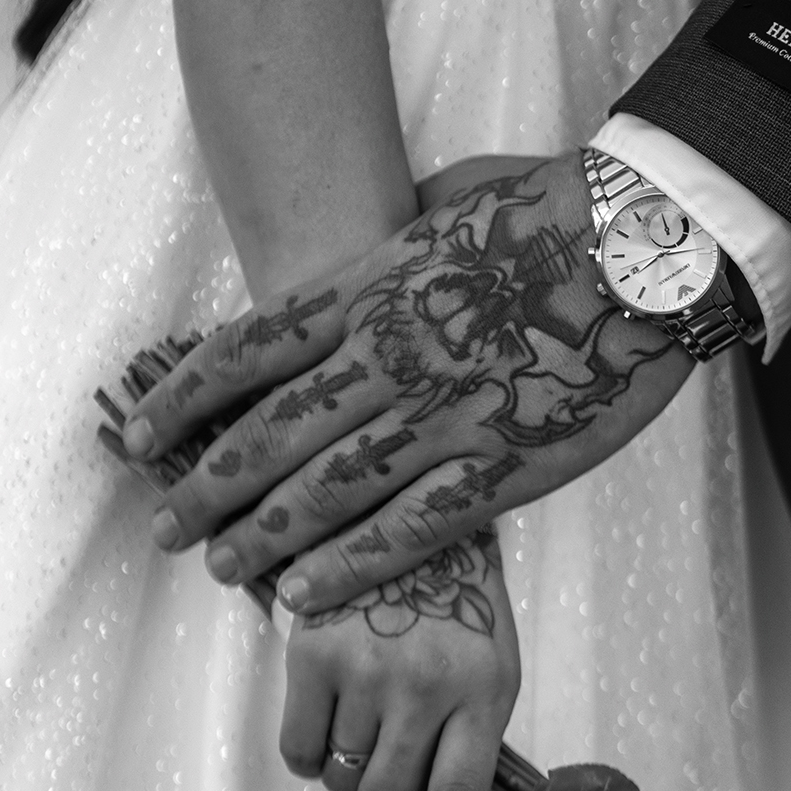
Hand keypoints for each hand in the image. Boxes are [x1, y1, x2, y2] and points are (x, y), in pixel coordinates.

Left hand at [121, 152, 691, 609]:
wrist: (651, 240)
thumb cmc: (560, 206)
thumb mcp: (455, 194)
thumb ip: (401, 221)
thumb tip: (377, 218)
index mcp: (371, 285)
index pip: (249, 350)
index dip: (186, 399)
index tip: (139, 434)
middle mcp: (389, 353)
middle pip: (271, 432)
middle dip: (208, 486)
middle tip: (165, 529)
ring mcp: (442, 414)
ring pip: (325, 489)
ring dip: (263, 537)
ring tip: (220, 570)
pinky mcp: (502, 465)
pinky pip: (408, 530)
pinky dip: (348, 567)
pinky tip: (303, 597)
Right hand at [280, 528, 519, 790]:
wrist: (407, 513)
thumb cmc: (457, 608)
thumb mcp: (490, 669)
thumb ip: (466, 745)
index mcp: (485, 691)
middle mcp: (424, 684)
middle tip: (386, 775)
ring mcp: (364, 669)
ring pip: (340, 781)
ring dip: (349, 771)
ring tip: (365, 715)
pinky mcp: (309, 653)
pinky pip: (297, 753)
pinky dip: (310, 754)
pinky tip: (329, 714)